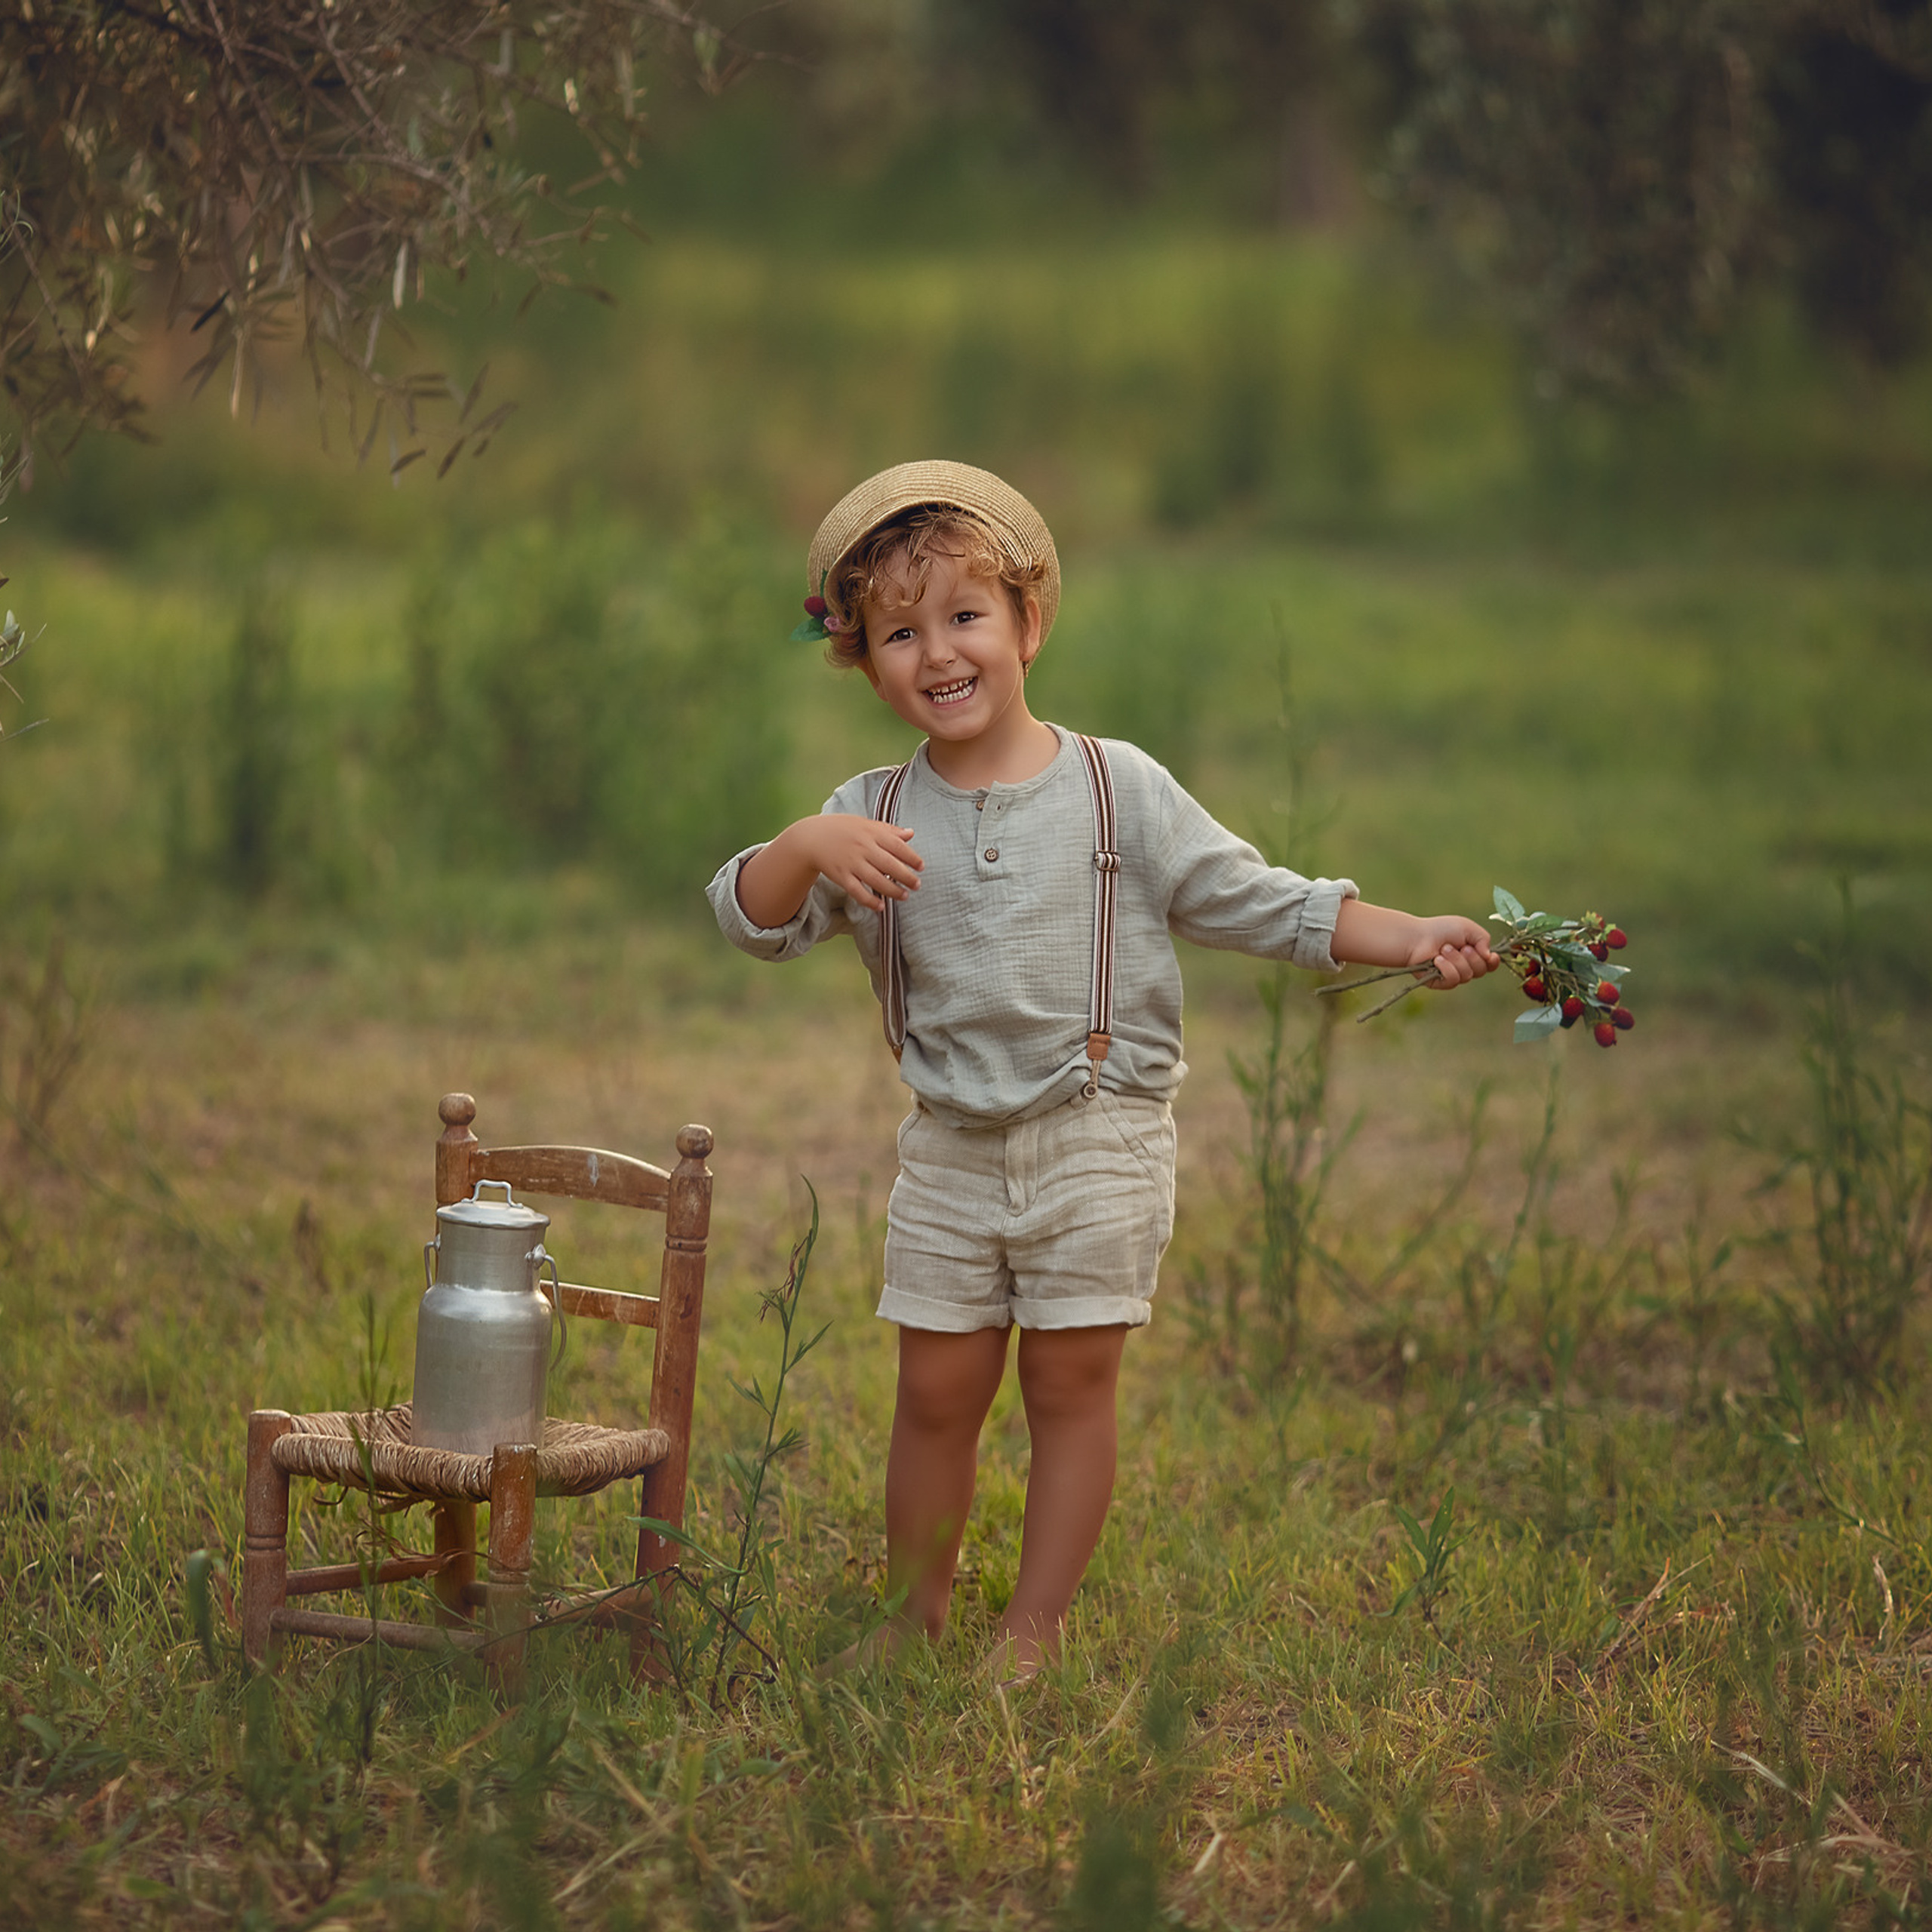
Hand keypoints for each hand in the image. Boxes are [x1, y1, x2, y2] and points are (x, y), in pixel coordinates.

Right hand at [737, 813, 924, 926]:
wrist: (811, 837)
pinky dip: (869, 901)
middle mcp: (862, 848)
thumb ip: (888, 830)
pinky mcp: (841, 876)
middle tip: (918, 885)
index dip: (911, 857)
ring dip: (893, 891)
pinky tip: (880, 907)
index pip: (897, 845)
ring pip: (876, 880)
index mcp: (871, 833)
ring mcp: (851, 863)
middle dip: (907, 877)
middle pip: (890, 864)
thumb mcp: (865, 824)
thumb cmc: (842, 829)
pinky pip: (857, 891)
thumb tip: (911, 834)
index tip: (921, 866)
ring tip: (905, 896)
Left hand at [1408, 915, 1500, 988]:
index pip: (1489, 964)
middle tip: (1461, 947)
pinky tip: (1437, 960)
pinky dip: (1446, 968)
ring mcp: (1452, 975)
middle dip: (1473, 958)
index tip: (1491, 956)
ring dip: (1456, 960)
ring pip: (1467, 975)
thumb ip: (1484, 938)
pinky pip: (1453, 980)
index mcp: (1473, 953)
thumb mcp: (1467, 928)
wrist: (1417, 937)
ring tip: (1444, 949)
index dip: (1493, 962)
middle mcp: (1464, 966)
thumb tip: (1490, 956)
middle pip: (1481, 971)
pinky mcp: (1440, 983)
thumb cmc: (1441, 929)